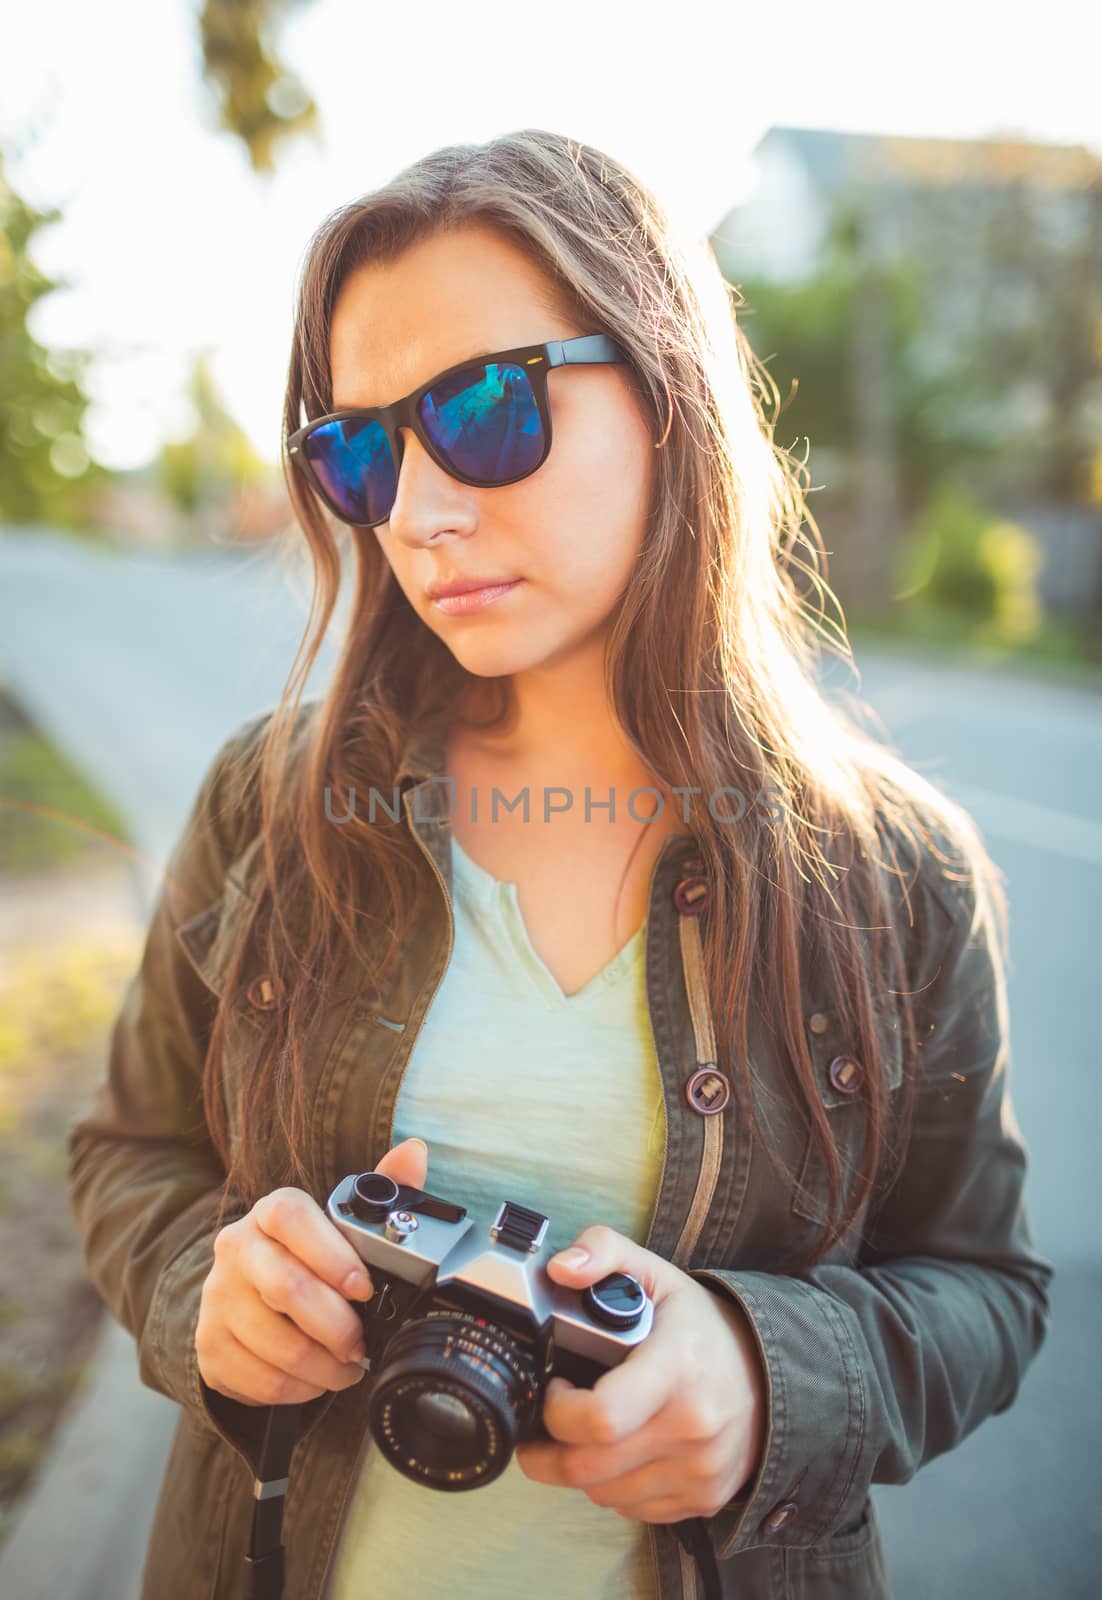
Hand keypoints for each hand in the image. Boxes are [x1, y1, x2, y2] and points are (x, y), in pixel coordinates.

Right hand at [196, 1136, 429, 1405]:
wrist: (245, 1299)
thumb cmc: (305, 1257)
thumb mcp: (339, 1222)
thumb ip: (380, 1188)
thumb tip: (415, 1151)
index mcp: (270, 1214)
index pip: (291, 1218)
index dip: (332, 1255)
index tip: (364, 1289)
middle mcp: (236, 1250)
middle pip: (286, 1288)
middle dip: (337, 1325)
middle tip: (362, 1343)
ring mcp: (217, 1301)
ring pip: (277, 1344)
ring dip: (324, 1365)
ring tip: (348, 1366)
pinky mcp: (211, 1347)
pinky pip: (263, 1380)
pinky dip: (301, 1388)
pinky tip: (317, 1378)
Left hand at [515, 1225, 766, 1522]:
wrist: (771, 1373)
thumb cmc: (702, 1327)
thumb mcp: (656, 1273)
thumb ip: (604, 1251)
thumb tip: (560, 1268)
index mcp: (675, 1369)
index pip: (598, 1417)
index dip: (557, 1409)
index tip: (557, 1385)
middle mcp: (690, 1428)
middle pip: (587, 1468)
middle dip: (547, 1452)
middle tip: (543, 1425)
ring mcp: (699, 1471)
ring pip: (603, 1493)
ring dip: (581, 1468)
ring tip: (584, 1433)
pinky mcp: (702, 1498)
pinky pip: (632, 1509)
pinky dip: (614, 1487)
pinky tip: (620, 1451)